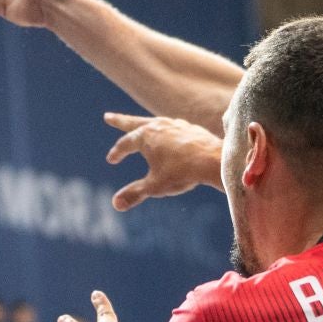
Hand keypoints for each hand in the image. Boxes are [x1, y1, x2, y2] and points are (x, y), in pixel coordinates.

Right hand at [104, 113, 223, 210]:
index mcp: (145, 137)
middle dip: (120, 121)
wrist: (214, 161)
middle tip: (108, 117)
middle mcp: (158, 126)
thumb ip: (135, 194)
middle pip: (134, 123)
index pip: (125, 144)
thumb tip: (115, 204)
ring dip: (144, 123)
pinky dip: (164, 129)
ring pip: (154, 122)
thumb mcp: (155, 186)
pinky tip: (168, 134)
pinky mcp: (190, 128)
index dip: (117, 153)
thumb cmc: (183, 173)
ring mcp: (175, 125)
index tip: (112, 160)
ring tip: (140, 125)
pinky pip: (172, 127)